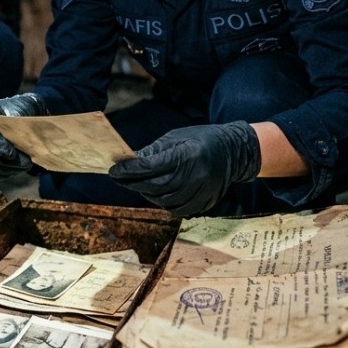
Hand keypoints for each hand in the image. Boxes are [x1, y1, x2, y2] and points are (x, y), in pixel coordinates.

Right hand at [0, 93, 45, 180]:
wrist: (18, 115)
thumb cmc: (19, 109)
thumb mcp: (21, 109)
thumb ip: (19, 122)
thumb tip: (21, 140)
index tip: (12, 154)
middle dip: (3, 161)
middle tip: (26, 163)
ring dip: (4, 170)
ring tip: (24, 167)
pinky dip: (0, 174)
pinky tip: (16, 170)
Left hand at [109, 121, 260, 216]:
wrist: (234, 152)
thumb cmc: (201, 140)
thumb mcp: (177, 137)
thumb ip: (154, 151)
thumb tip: (130, 161)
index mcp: (187, 154)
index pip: (150, 166)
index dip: (129, 170)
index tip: (114, 170)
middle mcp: (195, 175)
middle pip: (155, 186)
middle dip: (133, 183)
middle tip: (120, 179)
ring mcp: (201, 191)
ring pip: (164, 201)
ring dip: (147, 194)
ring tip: (139, 185)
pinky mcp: (205, 203)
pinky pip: (177, 209)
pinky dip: (164, 203)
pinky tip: (157, 194)